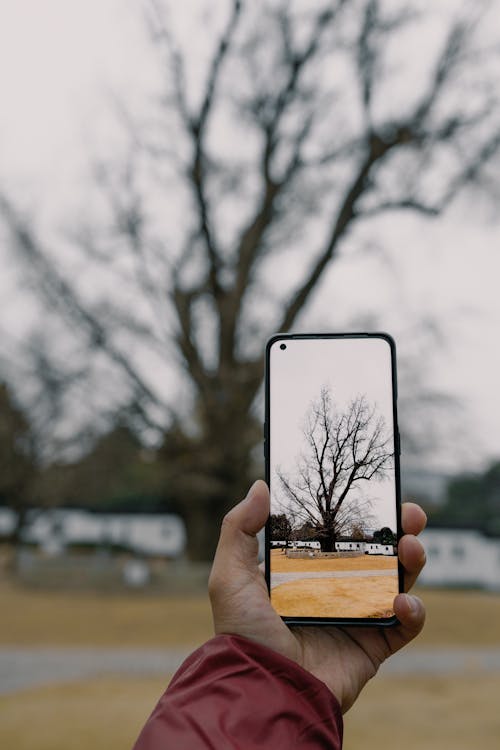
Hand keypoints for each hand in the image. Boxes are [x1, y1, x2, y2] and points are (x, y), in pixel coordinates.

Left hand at [208, 480, 425, 712]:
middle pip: (376, 553)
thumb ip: (239, 528)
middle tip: (409, 514)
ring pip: (396, 582)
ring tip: (411, 547)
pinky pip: (404, 626)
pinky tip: (403, 602)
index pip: (340, 535)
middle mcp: (334, 590)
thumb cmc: (243, 634)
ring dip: (412, 561)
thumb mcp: (230, 575)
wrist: (264, 689)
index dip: (359, 514)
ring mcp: (355, 617)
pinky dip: (414, 612)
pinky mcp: (372, 646)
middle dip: (398, 531)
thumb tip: (261, 486)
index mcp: (305, 571)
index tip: (375, 494)